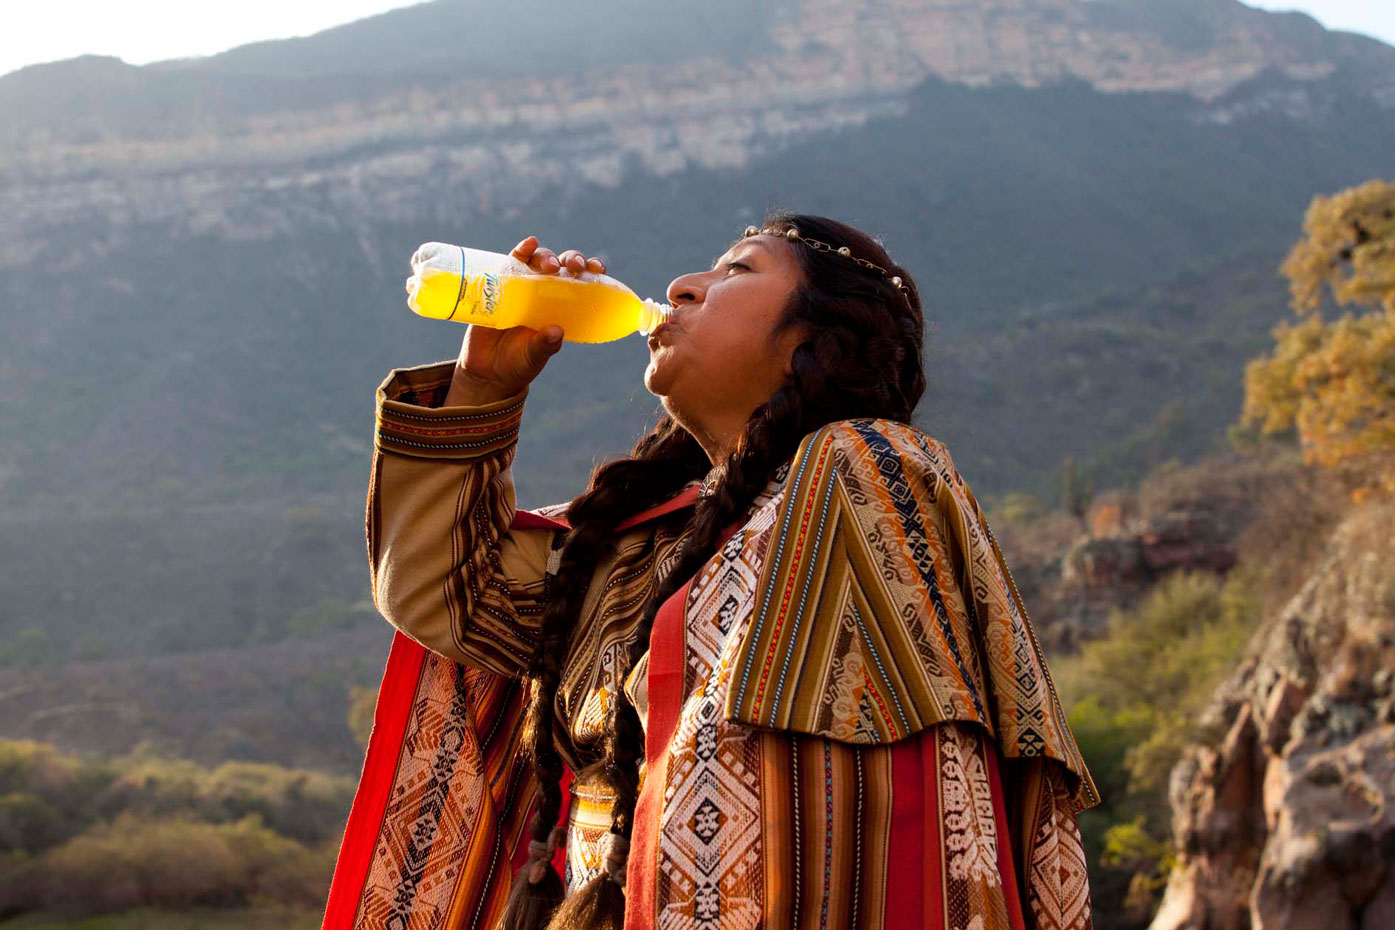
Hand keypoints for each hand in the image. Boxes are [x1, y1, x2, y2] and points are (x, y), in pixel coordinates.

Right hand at [445, 236, 607, 404]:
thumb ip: (545, 345)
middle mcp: (546, 292)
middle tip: (575, 267)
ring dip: (548, 257)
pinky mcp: (501, 284)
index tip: (598, 270)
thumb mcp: (535, 356)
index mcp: (562, 307)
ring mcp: (523, 286)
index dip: (592, 272)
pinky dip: (521, 250)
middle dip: (572, 260)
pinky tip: (529, 244)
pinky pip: (512, 262)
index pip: (582, 283)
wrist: (488, 370)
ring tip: (551, 266)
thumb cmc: (519, 362)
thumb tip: (555, 332)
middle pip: (563, 266)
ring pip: (540, 260)